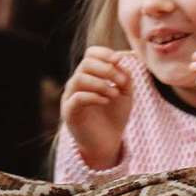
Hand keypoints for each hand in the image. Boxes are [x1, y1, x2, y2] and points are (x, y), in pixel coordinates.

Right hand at [61, 46, 133, 168]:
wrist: (107, 142)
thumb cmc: (114, 116)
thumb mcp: (125, 94)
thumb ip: (125, 77)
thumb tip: (121, 60)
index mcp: (90, 75)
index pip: (91, 54)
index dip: (104, 53)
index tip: (119, 60)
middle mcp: (77, 83)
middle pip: (86, 63)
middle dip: (106, 69)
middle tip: (122, 81)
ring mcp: (71, 97)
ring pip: (79, 78)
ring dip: (101, 83)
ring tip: (115, 94)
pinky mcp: (69, 112)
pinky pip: (77, 97)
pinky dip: (93, 96)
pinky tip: (106, 101)